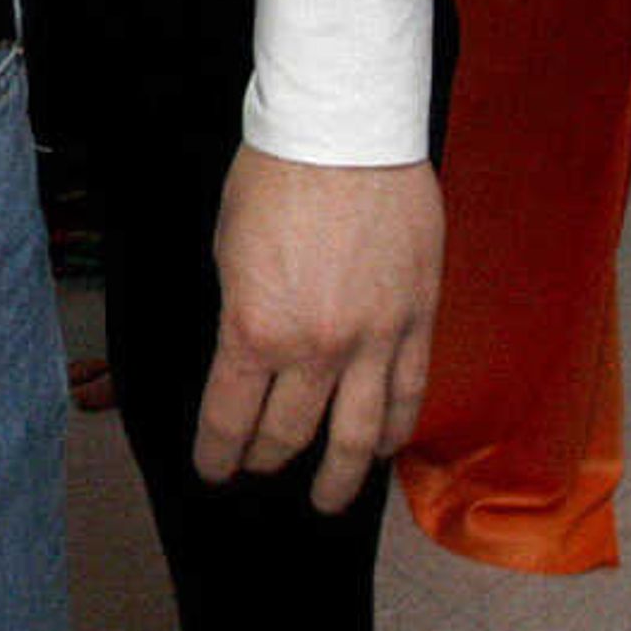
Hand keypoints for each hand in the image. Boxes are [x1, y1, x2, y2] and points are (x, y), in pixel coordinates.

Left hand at [193, 147, 441, 512]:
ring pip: (359, 435)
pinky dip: (395, 431)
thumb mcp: (228, 251)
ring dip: (339, 476)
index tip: (214, 470)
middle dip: (268, 460)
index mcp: (255, 331)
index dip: (218, 453)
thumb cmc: (273, 178)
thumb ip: (242, 315)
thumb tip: (249, 355)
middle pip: (290, 433)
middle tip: (259, 471)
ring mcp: (373, 340)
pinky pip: (409, 394)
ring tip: (327, 498)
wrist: (343, 132)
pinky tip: (383, 450)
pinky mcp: (417, 321)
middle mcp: (316, 349)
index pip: (229, 418)